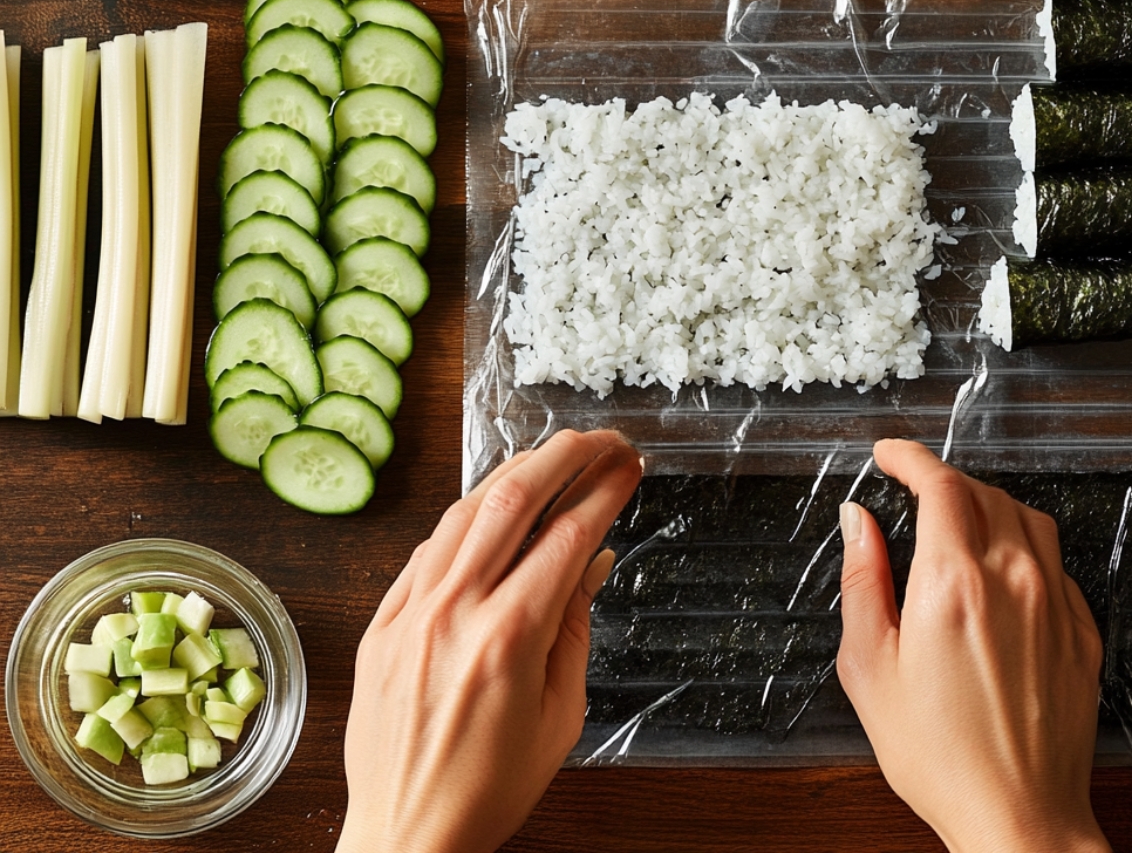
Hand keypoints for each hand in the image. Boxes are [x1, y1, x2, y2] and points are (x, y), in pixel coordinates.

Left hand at [336, 429, 641, 852]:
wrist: (403, 836)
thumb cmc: (486, 790)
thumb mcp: (559, 716)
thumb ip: (575, 627)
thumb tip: (592, 560)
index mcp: (507, 638)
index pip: (567, 536)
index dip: (604, 491)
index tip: (627, 468)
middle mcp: (453, 611)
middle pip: (513, 499)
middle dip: (564, 455)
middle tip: (598, 441)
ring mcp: (409, 610)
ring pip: (464, 510)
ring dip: (513, 473)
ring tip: (550, 458)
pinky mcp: (381, 619)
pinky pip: (427, 547)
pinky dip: (465, 518)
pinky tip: (491, 509)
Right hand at [837, 439, 1109, 852]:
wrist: (1019, 819)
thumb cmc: (939, 754)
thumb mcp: (869, 665)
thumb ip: (863, 578)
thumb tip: (857, 521)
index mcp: (953, 584)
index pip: (938, 483)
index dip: (909, 456)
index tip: (888, 453)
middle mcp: (1012, 582)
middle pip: (982, 491)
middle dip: (940, 478)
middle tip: (911, 487)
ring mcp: (1055, 604)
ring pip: (1025, 516)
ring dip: (985, 502)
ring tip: (955, 518)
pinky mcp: (1081, 632)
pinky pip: (1054, 560)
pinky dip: (1021, 544)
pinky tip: (998, 570)